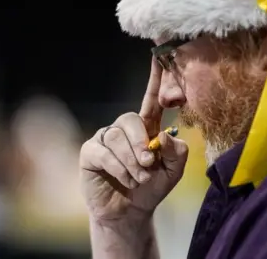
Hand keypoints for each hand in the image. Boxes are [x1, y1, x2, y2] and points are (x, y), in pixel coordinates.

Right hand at [79, 58, 188, 225]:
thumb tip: (161, 137)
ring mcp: (106, 138)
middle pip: (131, 119)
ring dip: (131, 161)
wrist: (130, 213)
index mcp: (147, 126)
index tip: (160, 53)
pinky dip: (118, 167)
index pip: (152, 97)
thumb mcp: (174, 171)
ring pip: (117, 137)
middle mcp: (125, 128)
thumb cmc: (152, 187)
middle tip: (148, 165)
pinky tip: (125, 178)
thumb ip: (176, 152)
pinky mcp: (90, 152)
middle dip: (141, 143)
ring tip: (139, 177)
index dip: (156, 76)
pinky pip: (103, 151)